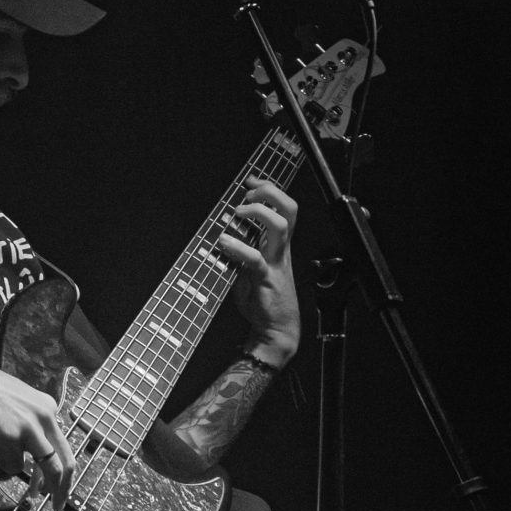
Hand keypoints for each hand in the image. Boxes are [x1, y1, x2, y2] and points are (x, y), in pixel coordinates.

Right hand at [0, 355, 75, 505]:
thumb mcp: (15, 401)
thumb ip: (29, 419)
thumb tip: (35, 446)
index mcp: (47, 405)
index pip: (62, 442)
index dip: (59, 465)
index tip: (55, 480)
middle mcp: (45, 415)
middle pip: (66, 458)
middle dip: (65, 485)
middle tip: (59, 503)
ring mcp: (30, 427)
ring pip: (51, 468)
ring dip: (49, 488)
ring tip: (39, 499)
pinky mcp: (12, 438)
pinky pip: (15, 466)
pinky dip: (6, 466)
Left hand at [218, 177, 298, 365]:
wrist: (276, 329)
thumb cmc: (263, 299)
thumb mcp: (251, 268)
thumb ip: (241, 251)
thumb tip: (220, 234)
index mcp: (279, 245)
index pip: (284, 207)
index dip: (269, 188)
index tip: (250, 181)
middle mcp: (281, 249)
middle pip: (289, 208)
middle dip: (269, 192)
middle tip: (247, 195)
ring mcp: (275, 263)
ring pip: (280, 225)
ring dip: (258, 211)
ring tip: (238, 213)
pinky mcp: (265, 279)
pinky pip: (254, 258)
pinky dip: (237, 247)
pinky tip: (223, 243)